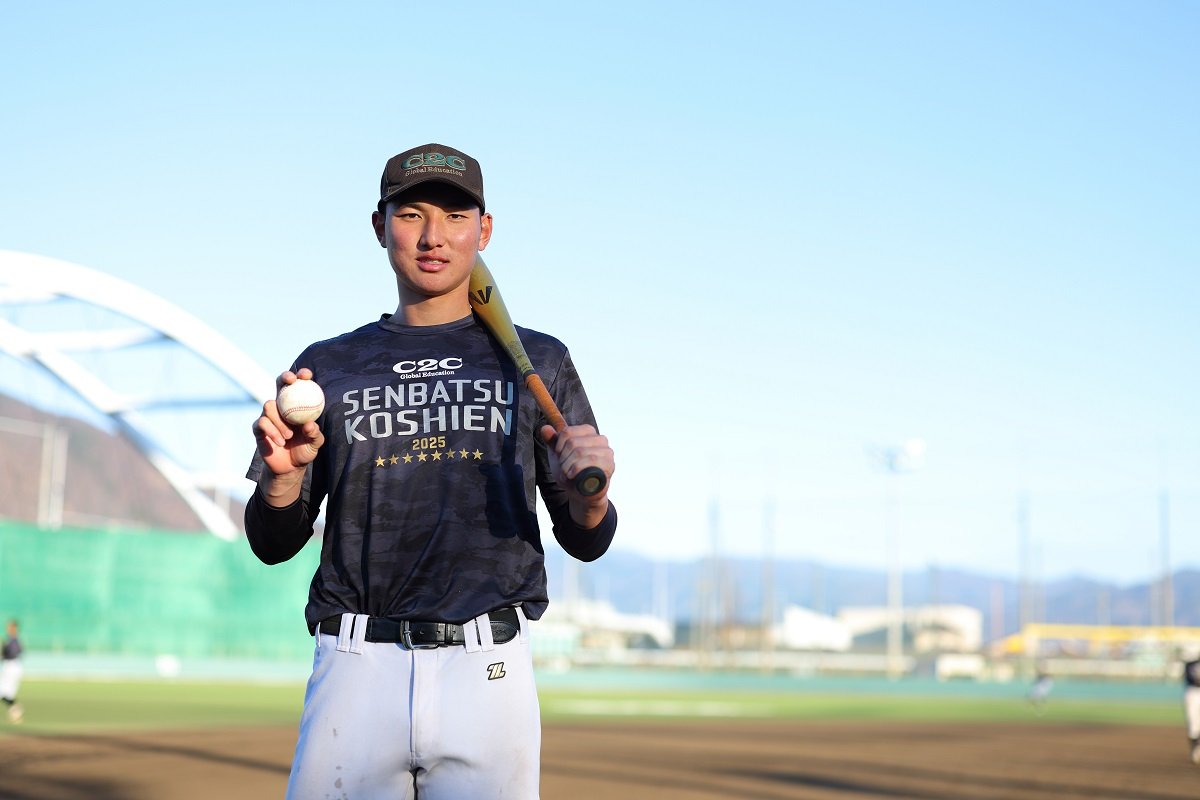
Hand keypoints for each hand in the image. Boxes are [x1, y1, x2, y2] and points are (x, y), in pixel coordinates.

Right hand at [252, 368, 324, 503]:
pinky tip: (280, 441)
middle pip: (279, 384)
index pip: (298, 385)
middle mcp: (282, 407)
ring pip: (268, 405)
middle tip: (291, 381)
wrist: (290, 467)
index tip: (307, 375)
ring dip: (279, 420)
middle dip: (284, 377)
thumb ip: (314, 433)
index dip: (300, 375)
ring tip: (289, 435)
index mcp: (297, 405)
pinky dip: (272, 431)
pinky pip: (262, 423)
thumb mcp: (315, 443)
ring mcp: (269, 416)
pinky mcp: (259, 428)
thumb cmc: (305, 450)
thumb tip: (310, 424)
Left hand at [541, 423, 612, 525]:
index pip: (567, 432)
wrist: (580, 492)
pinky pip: (591, 460)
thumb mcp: (558, 454)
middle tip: (563, 468)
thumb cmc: (571, 470)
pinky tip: (572, 475)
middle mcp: (600, 439)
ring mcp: (607, 452)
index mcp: (588, 432)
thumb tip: (545, 428)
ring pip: (580, 451)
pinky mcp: (610, 464)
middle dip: (563, 459)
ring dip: (568, 466)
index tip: (559, 456)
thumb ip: (552, 441)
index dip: (558, 446)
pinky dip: (577, 469)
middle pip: (572, 442)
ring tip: (567, 474)